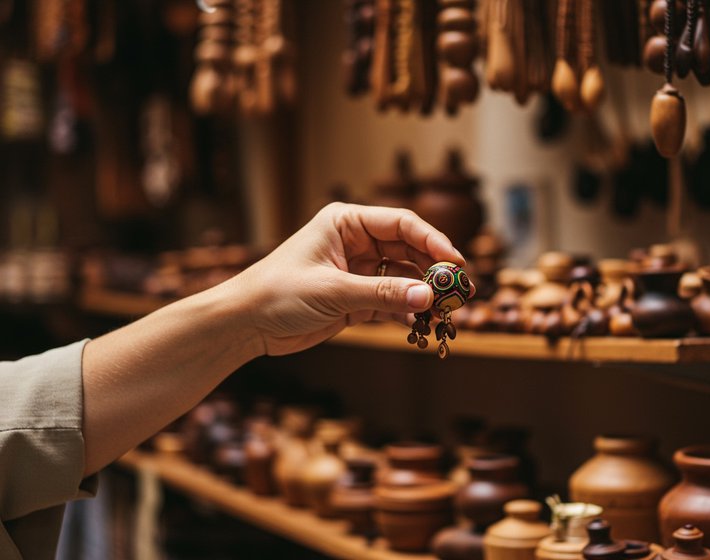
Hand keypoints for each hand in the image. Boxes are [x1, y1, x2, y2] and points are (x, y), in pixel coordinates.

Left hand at [227, 202, 471, 355]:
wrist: (246, 324)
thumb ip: (383, 293)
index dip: (432, 241)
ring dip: (423, 294)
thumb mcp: (333, 290)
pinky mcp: (356, 298)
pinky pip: (392, 301)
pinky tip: (422, 323)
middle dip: (433, 271)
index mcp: (347, 222)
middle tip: (458, 292)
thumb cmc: (278, 292)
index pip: (401, 223)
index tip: (455, 262)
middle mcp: (356, 242)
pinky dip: (407, 311)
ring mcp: (358, 270)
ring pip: (403, 277)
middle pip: (409, 250)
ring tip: (445, 313)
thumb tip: (428, 296)